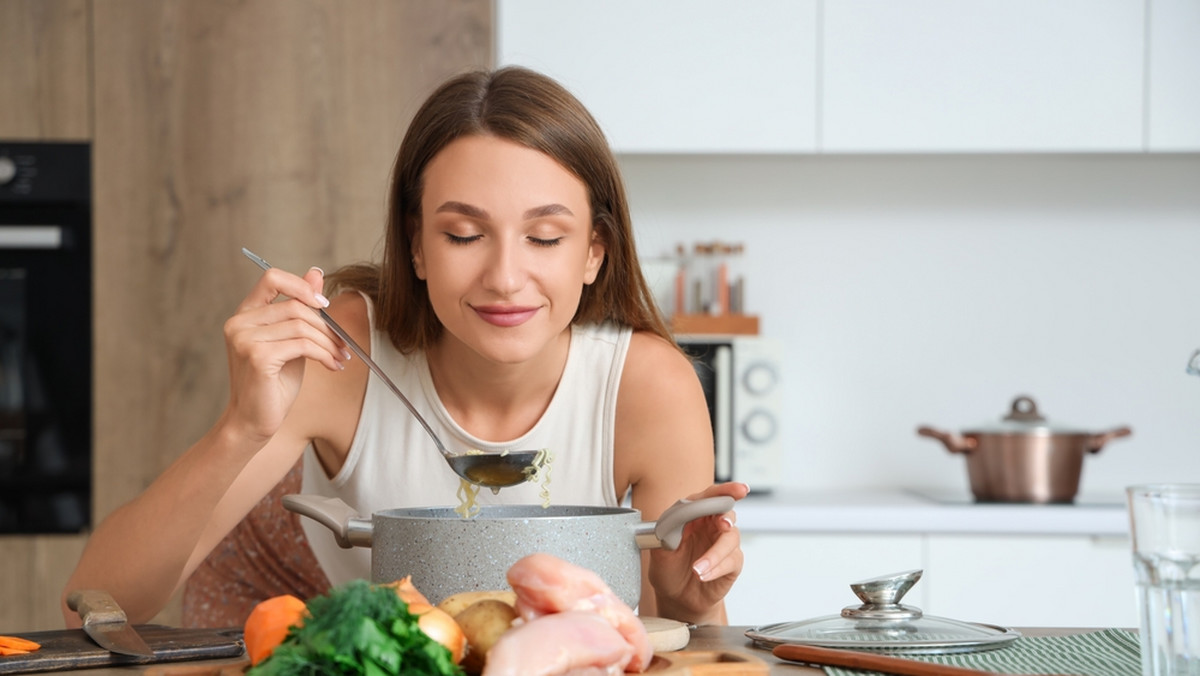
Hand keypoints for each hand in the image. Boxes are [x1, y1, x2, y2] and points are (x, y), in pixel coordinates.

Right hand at [222, 266, 346, 443]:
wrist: (253, 421)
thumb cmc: (273, 383)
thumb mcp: (291, 340)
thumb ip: (299, 309)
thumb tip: (316, 272)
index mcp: (245, 314)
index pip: (272, 278)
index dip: (302, 286)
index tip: (324, 305)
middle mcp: (240, 322)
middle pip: (296, 306)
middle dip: (326, 326)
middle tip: (343, 344)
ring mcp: (245, 339)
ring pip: (302, 326)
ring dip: (329, 342)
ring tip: (340, 357)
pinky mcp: (257, 357)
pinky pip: (303, 345)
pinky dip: (324, 354)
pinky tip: (332, 365)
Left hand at [648, 481, 748, 623]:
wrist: (676, 599)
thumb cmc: (668, 570)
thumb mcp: (658, 552)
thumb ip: (665, 534)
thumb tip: (672, 523)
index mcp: (694, 515)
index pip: (710, 497)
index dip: (725, 490)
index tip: (738, 490)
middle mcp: (711, 526)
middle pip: (727, 511)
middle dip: (727, 516)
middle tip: (723, 524)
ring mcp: (723, 544)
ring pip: (730, 539)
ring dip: (714, 555)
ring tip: (696, 569)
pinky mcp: (731, 563)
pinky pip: (730, 560)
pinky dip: (716, 568)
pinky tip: (702, 575)